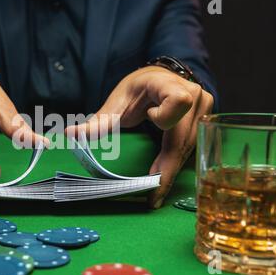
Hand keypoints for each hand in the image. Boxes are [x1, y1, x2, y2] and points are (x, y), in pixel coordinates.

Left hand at [65, 66, 213, 207]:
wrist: (160, 78)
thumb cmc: (139, 88)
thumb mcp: (118, 100)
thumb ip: (99, 121)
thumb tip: (70, 134)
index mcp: (170, 84)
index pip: (178, 101)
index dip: (165, 116)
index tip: (150, 117)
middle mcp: (195, 96)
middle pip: (183, 137)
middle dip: (166, 167)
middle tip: (151, 196)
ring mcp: (205, 111)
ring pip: (188, 148)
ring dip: (169, 170)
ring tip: (154, 191)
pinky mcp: (204, 125)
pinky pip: (189, 149)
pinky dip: (174, 164)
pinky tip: (162, 179)